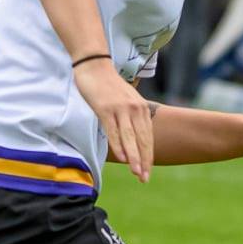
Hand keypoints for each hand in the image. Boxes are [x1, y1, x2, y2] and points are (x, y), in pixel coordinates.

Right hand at [76, 58, 153, 181]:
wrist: (94, 65)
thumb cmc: (108, 85)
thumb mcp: (126, 100)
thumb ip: (131, 117)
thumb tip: (132, 136)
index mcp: (141, 108)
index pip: (147, 137)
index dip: (148, 156)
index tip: (148, 171)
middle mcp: (134, 109)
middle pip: (141, 140)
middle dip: (144, 161)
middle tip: (144, 179)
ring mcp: (120, 109)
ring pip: (129, 138)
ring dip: (134, 157)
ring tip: (137, 173)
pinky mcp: (105, 109)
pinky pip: (113, 131)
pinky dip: (119, 145)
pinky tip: (122, 158)